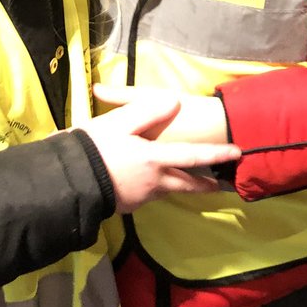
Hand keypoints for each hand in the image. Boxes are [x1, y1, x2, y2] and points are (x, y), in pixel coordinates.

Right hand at [80, 92, 239, 213]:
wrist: (69, 182)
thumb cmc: (95, 148)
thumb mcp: (120, 122)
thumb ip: (148, 111)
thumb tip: (174, 101)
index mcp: (154, 159)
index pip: (193, 157)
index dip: (216, 154)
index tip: (236, 153)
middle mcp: (153, 181)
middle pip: (186, 184)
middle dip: (204, 183)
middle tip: (219, 183)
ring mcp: (141, 196)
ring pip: (167, 191)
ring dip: (181, 186)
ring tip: (187, 182)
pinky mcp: (127, 205)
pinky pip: (148, 195)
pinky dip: (157, 189)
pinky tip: (150, 184)